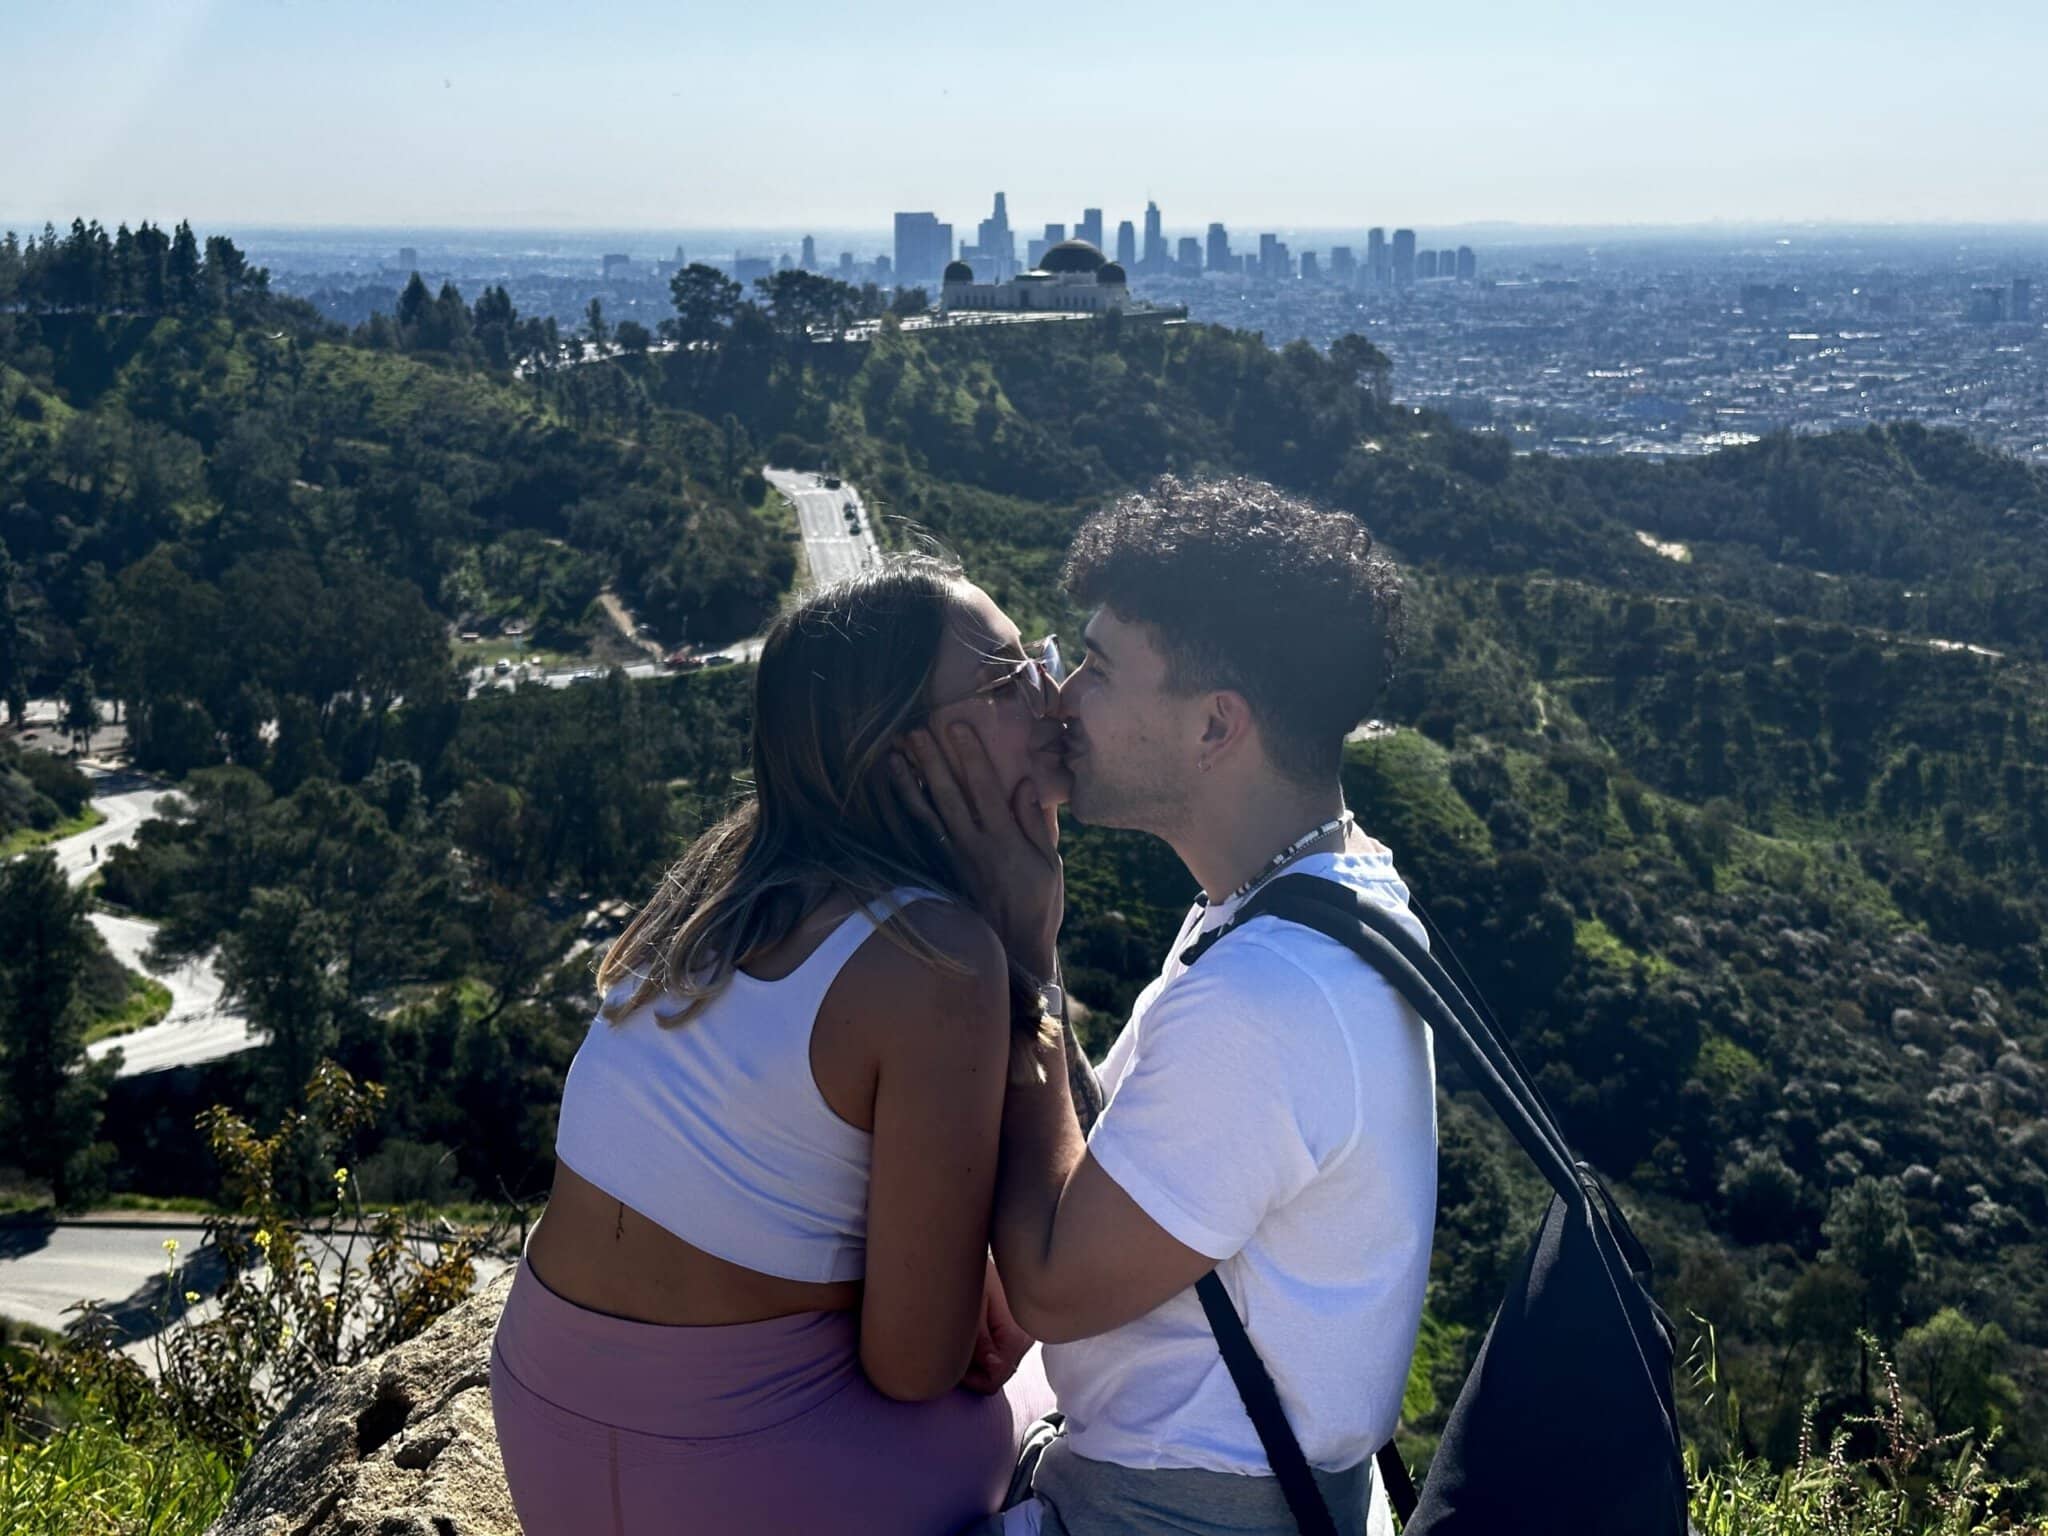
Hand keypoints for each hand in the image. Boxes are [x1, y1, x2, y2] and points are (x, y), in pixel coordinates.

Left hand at [891, 723, 1062, 980]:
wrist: (1013, 951)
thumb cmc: (1038, 905)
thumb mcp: (1049, 865)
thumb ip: (1035, 824)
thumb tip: (1024, 784)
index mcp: (1005, 841)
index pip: (985, 789)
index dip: (971, 757)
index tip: (958, 727)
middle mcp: (974, 846)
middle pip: (948, 796)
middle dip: (933, 761)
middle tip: (916, 729)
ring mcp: (954, 860)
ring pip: (928, 813)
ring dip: (912, 782)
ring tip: (897, 753)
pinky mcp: (942, 871)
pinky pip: (922, 835)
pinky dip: (909, 811)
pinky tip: (898, 791)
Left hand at [960, 1257, 1035, 1394]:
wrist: (973, 1249)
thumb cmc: (969, 1274)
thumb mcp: (971, 1307)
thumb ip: (981, 1341)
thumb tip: (995, 1369)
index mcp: (1017, 1332)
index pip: (997, 1376)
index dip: (971, 1377)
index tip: (948, 1362)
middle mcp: (1027, 1335)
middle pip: (999, 1372)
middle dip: (973, 1368)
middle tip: (951, 1344)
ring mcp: (1024, 1332)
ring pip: (999, 1363)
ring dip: (977, 1357)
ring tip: (959, 1332)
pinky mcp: (1017, 1327)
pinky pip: (1000, 1349)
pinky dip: (983, 1347)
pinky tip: (970, 1329)